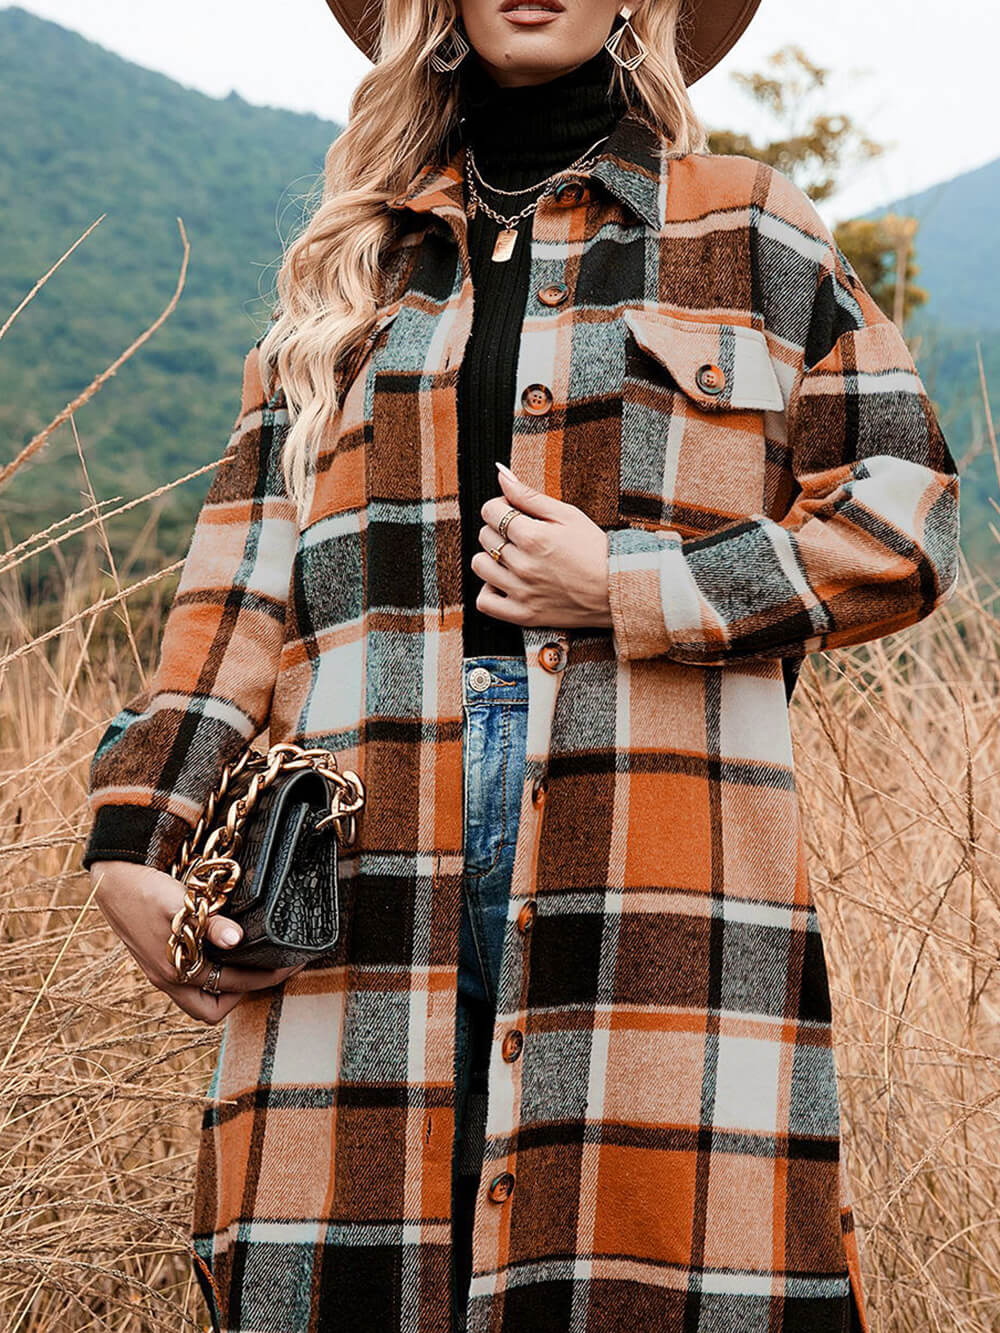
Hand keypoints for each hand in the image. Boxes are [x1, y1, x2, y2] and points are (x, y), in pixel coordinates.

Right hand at [89, 860, 304, 1023]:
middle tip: (271, 969)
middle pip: (212, 1010)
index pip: (234, 985)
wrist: (112, 879)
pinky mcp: (158, 962)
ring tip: (251, 964)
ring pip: (199, 1001)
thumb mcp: (180, 903)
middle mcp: (168, 979)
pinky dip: (211, 977)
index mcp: (176, 970)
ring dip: (227, 990)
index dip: (267, 976)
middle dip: (245, 994)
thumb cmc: (146, 889)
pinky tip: (226, 953)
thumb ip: (209, 923)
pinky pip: (190, 984)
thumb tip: (237, 939)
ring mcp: (161, 974)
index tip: (291, 962)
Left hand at [473, 462, 612, 628]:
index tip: (514, 512)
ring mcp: (521, 592)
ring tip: (512, 557)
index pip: (490, 511)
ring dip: (491, 557)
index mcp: (533, 536)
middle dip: (498, 529)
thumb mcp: (567, 514)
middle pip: (485, 536)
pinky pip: (485, 602)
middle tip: (521, 534)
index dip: (500, 506)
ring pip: (480, 566)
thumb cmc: (595, 549)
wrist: (616, 589)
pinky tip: (504, 582)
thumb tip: (501, 474)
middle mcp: (523, 565)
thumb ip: (529, 495)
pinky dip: (489, 591)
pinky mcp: (523, 614)